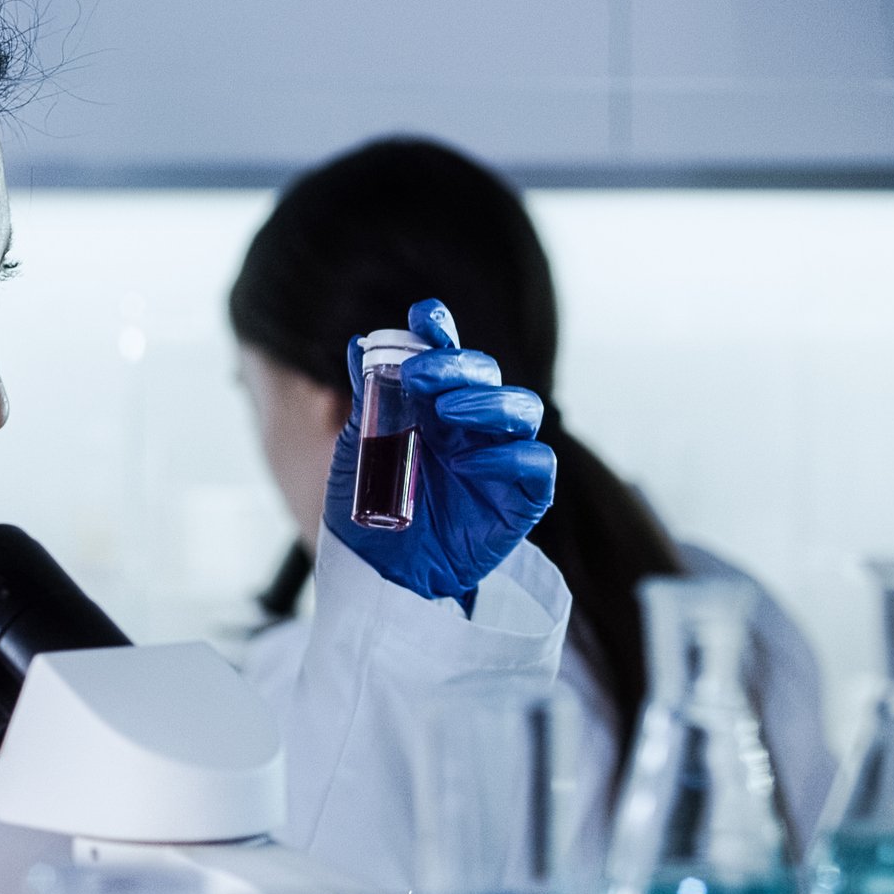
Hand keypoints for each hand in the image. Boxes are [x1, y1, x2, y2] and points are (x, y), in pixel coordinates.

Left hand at [321, 298, 555, 602]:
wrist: (377, 577)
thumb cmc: (367, 512)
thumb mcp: (357, 453)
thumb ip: (368, 401)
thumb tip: (361, 345)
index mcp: (433, 407)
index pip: (447, 356)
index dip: (440, 332)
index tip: (424, 316)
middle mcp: (472, 425)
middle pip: (487, 374)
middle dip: (458, 364)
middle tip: (421, 375)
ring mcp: (499, 459)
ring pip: (523, 409)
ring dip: (488, 402)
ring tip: (448, 413)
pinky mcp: (521, 499)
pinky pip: (536, 465)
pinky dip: (509, 456)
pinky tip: (471, 462)